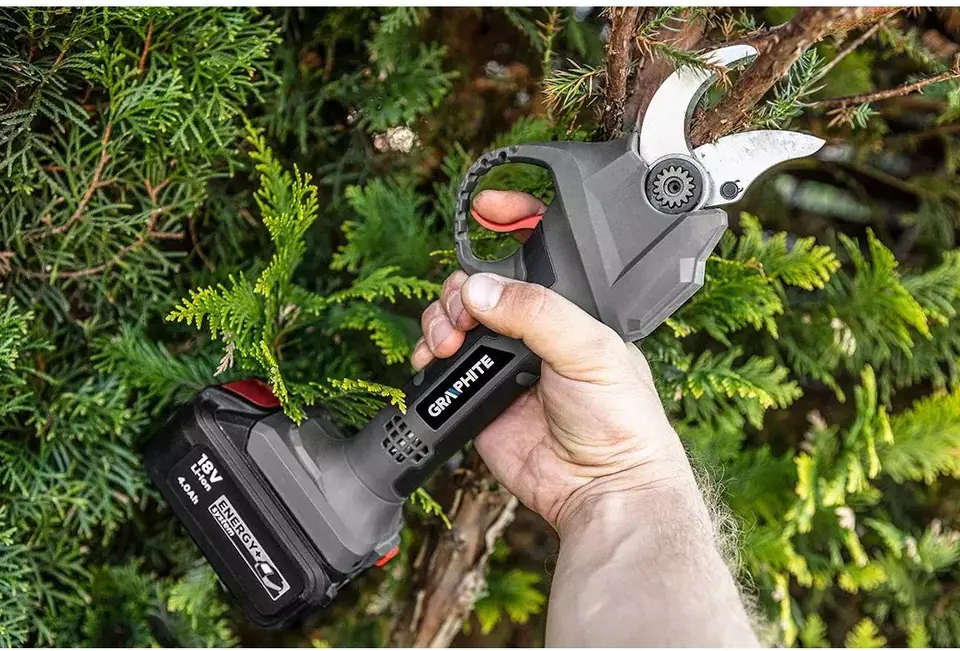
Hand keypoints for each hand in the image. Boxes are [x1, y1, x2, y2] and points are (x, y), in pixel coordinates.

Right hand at [412, 190, 700, 533]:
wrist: (600, 488)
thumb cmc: (620, 419)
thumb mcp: (589, 349)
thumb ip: (537, 312)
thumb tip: (479, 289)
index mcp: (568, 310)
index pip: (534, 255)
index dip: (512, 223)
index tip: (487, 205)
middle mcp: (533, 331)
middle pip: (481, 286)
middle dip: (461, 289)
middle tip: (464, 313)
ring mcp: (503, 364)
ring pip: (455, 320)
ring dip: (439, 320)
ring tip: (447, 341)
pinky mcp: (478, 397)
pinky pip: (441, 366)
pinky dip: (426, 356)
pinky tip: (431, 359)